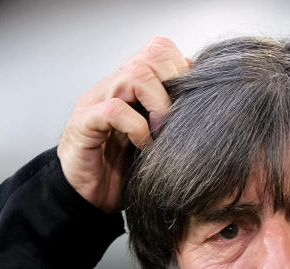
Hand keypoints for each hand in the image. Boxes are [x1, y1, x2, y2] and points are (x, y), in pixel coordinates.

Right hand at [57, 36, 189, 212]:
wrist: (85, 198)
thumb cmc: (121, 171)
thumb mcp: (155, 140)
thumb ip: (172, 118)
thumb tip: (206, 105)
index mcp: (132, 85)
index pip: (162, 50)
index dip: (182, 72)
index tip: (190, 105)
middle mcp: (115, 85)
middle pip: (153, 52)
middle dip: (175, 84)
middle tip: (177, 119)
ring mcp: (97, 100)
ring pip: (135, 74)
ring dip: (158, 104)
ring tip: (161, 133)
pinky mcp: (84, 123)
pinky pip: (114, 110)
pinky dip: (136, 127)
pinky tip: (142, 145)